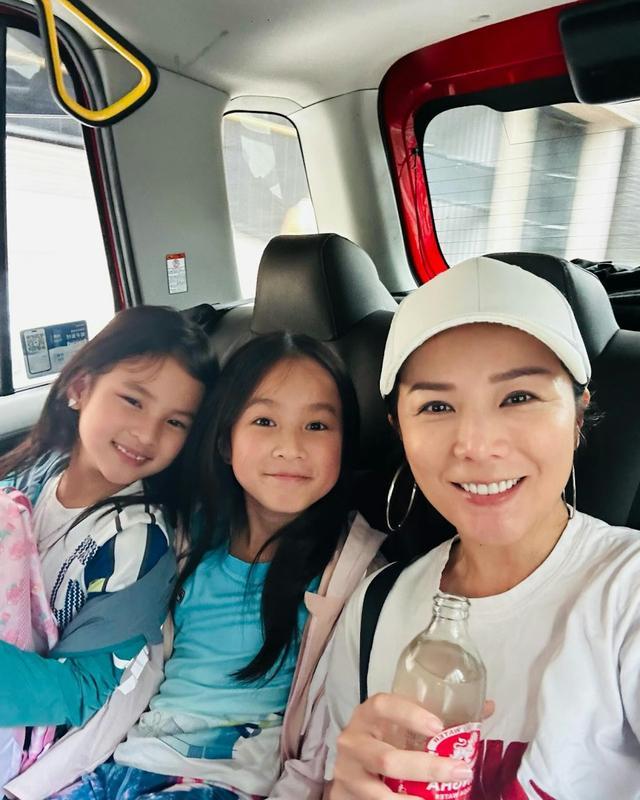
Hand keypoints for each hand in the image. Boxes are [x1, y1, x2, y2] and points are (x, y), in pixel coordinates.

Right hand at [330, 693, 482, 798]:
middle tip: (459, 770)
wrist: (352, 770)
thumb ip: (440, 719)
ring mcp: (349, 769)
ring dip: (414, 797)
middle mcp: (354, 739)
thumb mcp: (404, 727)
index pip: (383, 705)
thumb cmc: (385, 740)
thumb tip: (487, 707)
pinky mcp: (349, 792)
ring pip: (381, 790)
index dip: (409, 714)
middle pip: (386, 757)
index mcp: (369, 714)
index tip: (438, 726)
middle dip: (426, 768)